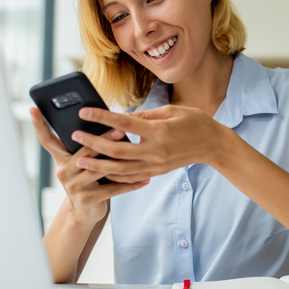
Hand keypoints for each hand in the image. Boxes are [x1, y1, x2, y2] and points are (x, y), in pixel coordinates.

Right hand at [29, 107, 148, 226]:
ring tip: (134, 150)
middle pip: (84, 150)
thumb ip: (87, 147)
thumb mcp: (81, 164)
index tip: (33, 108)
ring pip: (99, 168)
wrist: (84, 213)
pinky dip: (130, 184)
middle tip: (120, 128)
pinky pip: (112, 188)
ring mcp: (75, 187)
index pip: (47, 139)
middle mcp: (64, 172)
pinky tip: (144, 179)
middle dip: (103, 139)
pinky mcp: (88, 199)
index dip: (38, 124)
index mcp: (61, 159)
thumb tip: (104, 122)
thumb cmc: (88, 181)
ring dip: (119, 159)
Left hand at [70, 105, 228, 182]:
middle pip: (116, 150)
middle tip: (75, 136)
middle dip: (93, 144)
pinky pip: (131, 177)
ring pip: (120, 169)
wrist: (212, 145)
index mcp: (158, 131)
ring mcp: (156, 164)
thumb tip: (121, 117)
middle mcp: (155, 150)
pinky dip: (114, 175)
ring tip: (80, 160)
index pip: (123, 124)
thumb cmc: (194, 121)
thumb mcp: (171, 110)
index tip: (84, 113)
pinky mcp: (157, 172)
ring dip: (98, 165)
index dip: (101, 118)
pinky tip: (101, 172)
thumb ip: (145, 115)